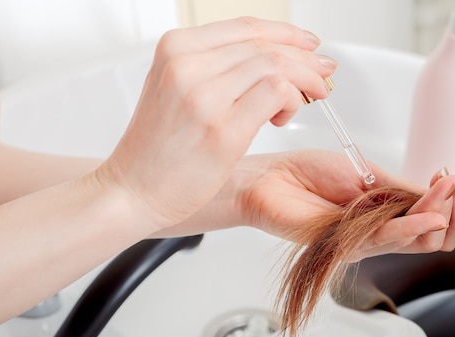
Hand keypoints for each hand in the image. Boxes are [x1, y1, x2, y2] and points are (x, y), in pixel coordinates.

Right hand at [93, 17, 335, 230]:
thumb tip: (269, 60)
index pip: (246, 28)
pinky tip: (283, 118)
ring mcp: (204, 95)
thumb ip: (214, 68)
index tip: (308, 45)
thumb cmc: (156, 149)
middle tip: (323, 75)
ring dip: (304, 82)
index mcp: (175, 49)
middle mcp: (187, 64)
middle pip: (266, 46)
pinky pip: (277, 93)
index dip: (286, 34)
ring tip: (308, 99)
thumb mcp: (175, 89)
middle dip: (305, 59)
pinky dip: (292, 101)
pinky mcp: (223, 129)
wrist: (131, 189)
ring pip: (276, 66)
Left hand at [202, 149, 454, 260]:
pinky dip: (413, 227)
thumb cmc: (308, 173)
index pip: (428, 219)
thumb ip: (399, 187)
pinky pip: (387, 241)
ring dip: (437, 214)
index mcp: (384, 214)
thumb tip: (437, 190)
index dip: (448, 203)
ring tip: (445, 192)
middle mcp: (378, 232)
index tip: (452, 178)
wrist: (271, 179)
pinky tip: (428, 216)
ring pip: (415, 242)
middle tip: (451, 186)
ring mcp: (363, 242)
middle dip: (451, 211)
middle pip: (429, 237)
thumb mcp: (364, 173)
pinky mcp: (347, 246)